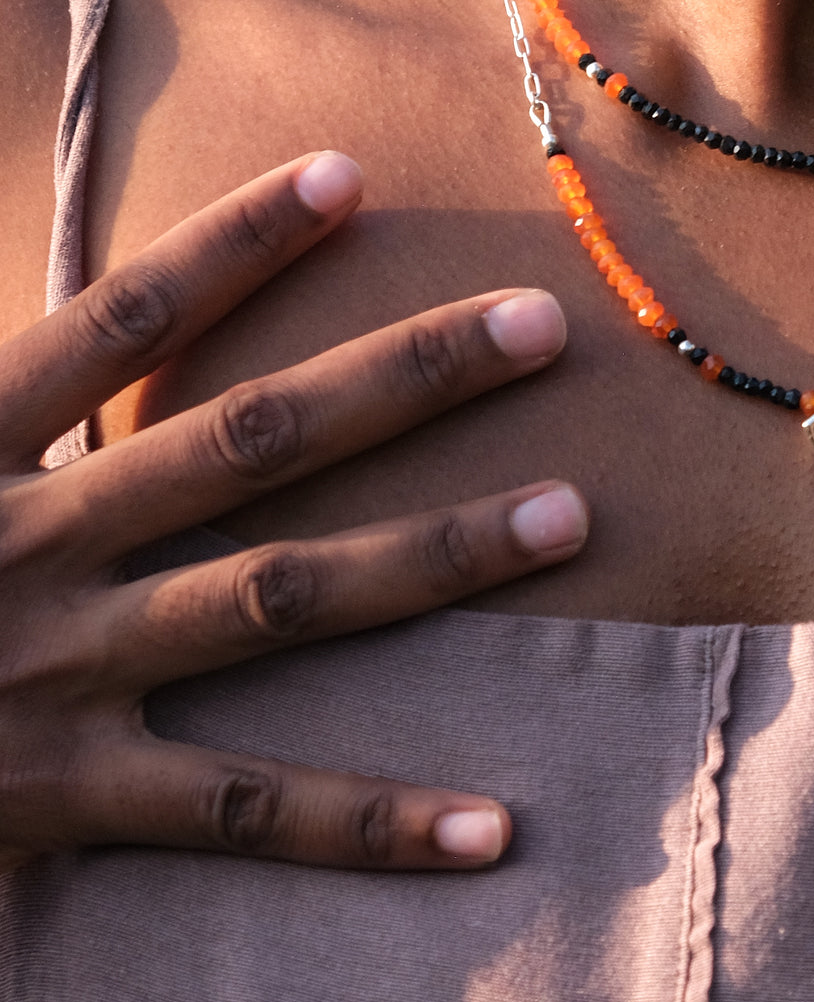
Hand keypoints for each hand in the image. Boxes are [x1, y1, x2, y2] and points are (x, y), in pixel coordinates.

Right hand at [0, 152, 586, 872]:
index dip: (235, 244)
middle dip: (404, 377)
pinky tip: (493, 827)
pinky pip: (244, 812)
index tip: (349, 175)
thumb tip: (106, 312)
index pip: (125, 321)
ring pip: (283, 596)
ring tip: (570, 513)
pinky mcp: (72, 797)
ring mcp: (62, 674)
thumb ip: (8, 390)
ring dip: (437, 553)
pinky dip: (369, 824)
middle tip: (542, 325)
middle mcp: (32, 544)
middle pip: (254, 440)